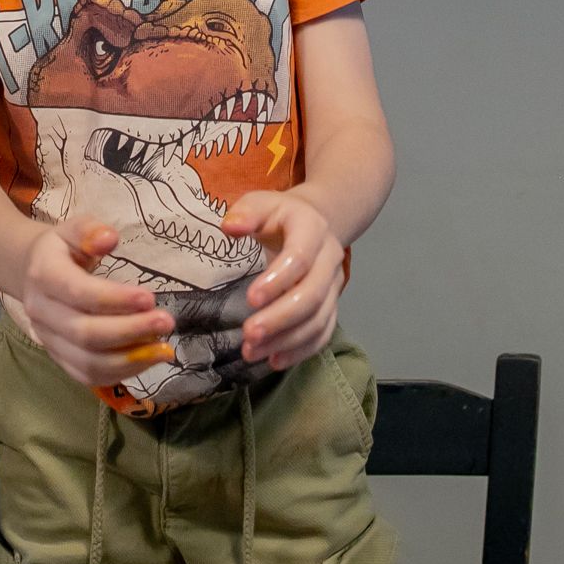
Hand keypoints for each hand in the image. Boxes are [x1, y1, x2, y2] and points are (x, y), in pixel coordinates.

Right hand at [18, 218, 175, 386]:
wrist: (32, 272)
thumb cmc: (62, 249)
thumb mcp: (73, 229)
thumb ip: (90, 231)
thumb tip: (109, 239)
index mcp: (43, 275)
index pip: (78, 293)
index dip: (115, 299)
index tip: (150, 298)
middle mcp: (41, 312)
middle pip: (84, 333)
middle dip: (130, 331)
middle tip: (166, 322)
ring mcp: (48, 339)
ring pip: (87, 362)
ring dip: (130, 360)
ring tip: (164, 349)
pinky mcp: (58, 357)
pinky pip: (87, 376)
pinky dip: (120, 374)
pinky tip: (147, 360)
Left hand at [222, 190, 345, 369]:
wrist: (316, 221)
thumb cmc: (279, 215)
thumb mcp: (261, 203)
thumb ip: (246, 213)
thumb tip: (230, 227)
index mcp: (311, 229)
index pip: (300, 258)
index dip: (277, 281)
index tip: (250, 299)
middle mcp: (329, 259)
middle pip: (312, 295)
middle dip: (280, 318)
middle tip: (248, 334)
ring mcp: (333, 285)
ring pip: (318, 319)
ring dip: (286, 340)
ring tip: (252, 352)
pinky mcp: (331, 305)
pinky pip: (323, 332)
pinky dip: (301, 350)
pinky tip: (274, 361)